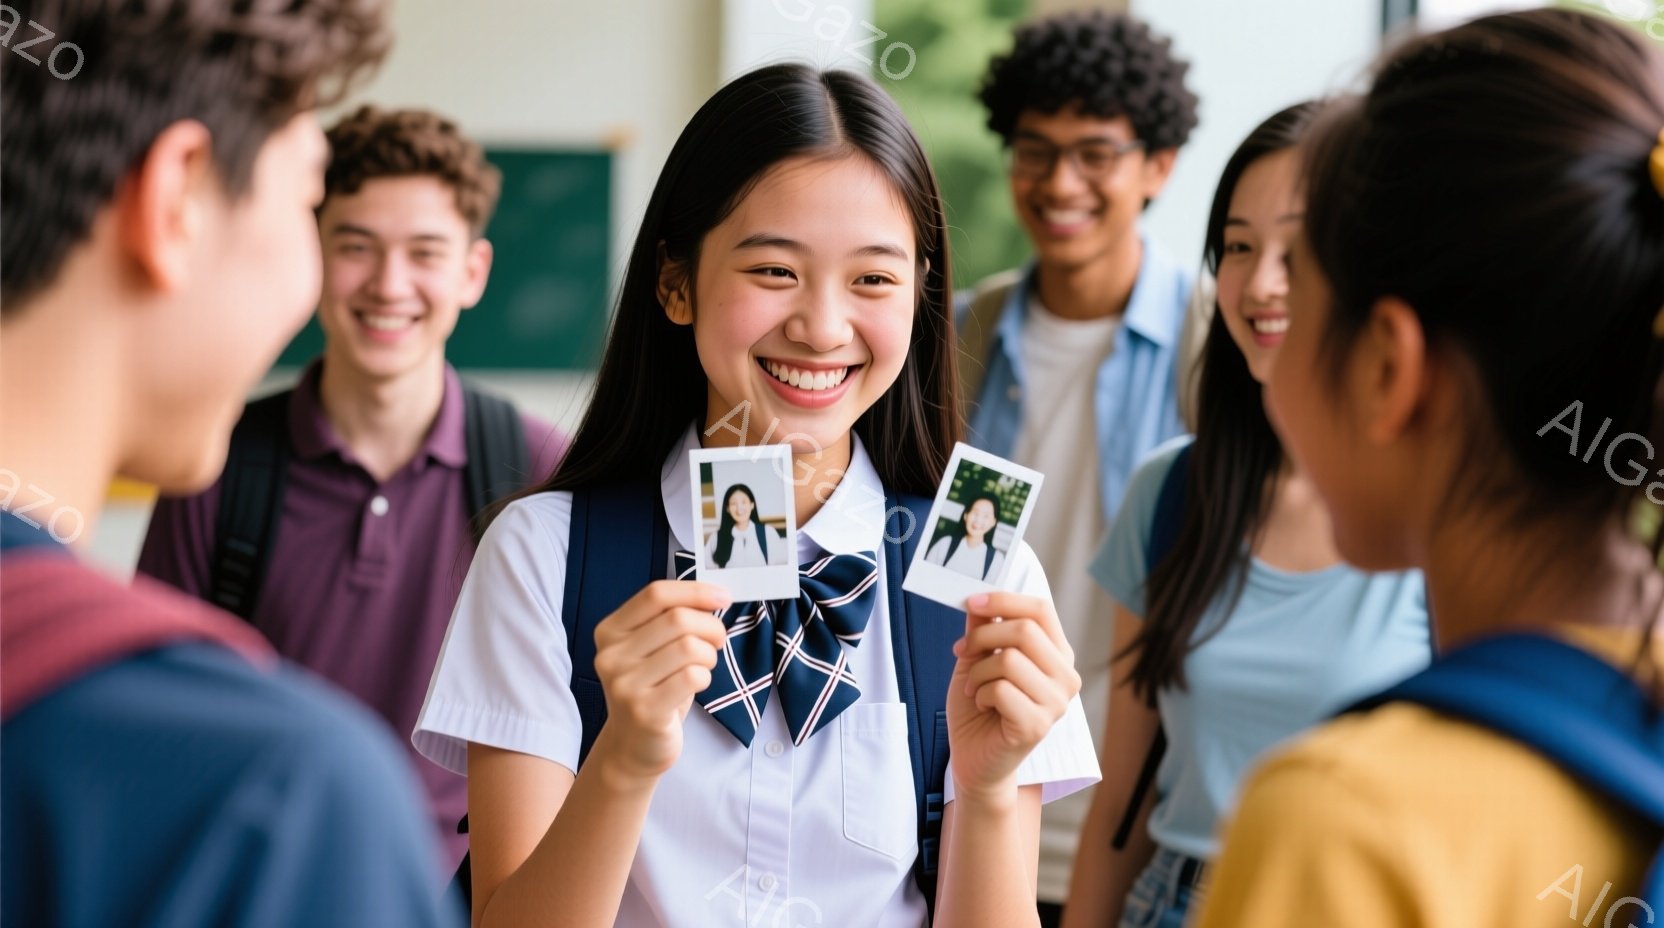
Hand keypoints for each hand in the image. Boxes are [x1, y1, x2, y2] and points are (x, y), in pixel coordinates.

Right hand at [591, 580, 730, 781]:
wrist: (634, 746)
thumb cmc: (654, 690)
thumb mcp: (653, 649)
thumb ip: (671, 619)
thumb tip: (714, 595)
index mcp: (610, 631)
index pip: (656, 595)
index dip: (695, 591)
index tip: (723, 597)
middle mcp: (610, 655)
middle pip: (678, 618)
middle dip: (711, 627)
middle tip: (717, 642)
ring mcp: (624, 684)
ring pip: (689, 647)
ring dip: (709, 656)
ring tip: (703, 667)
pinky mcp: (644, 710)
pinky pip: (692, 677)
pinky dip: (705, 678)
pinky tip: (695, 687)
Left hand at [947, 592, 1080, 800]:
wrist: (975, 760)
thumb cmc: (980, 708)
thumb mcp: (977, 659)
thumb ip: (983, 627)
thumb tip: (979, 595)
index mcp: (1057, 654)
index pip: (1041, 610)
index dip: (1004, 600)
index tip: (971, 602)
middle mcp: (1065, 677)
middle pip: (1024, 630)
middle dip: (981, 636)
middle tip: (962, 651)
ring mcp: (1056, 703)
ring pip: (1009, 660)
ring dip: (978, 672)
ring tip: (976, 688)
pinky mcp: (1038, 725)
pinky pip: (1001, 690)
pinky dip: (981, 694)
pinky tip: (983, 706)